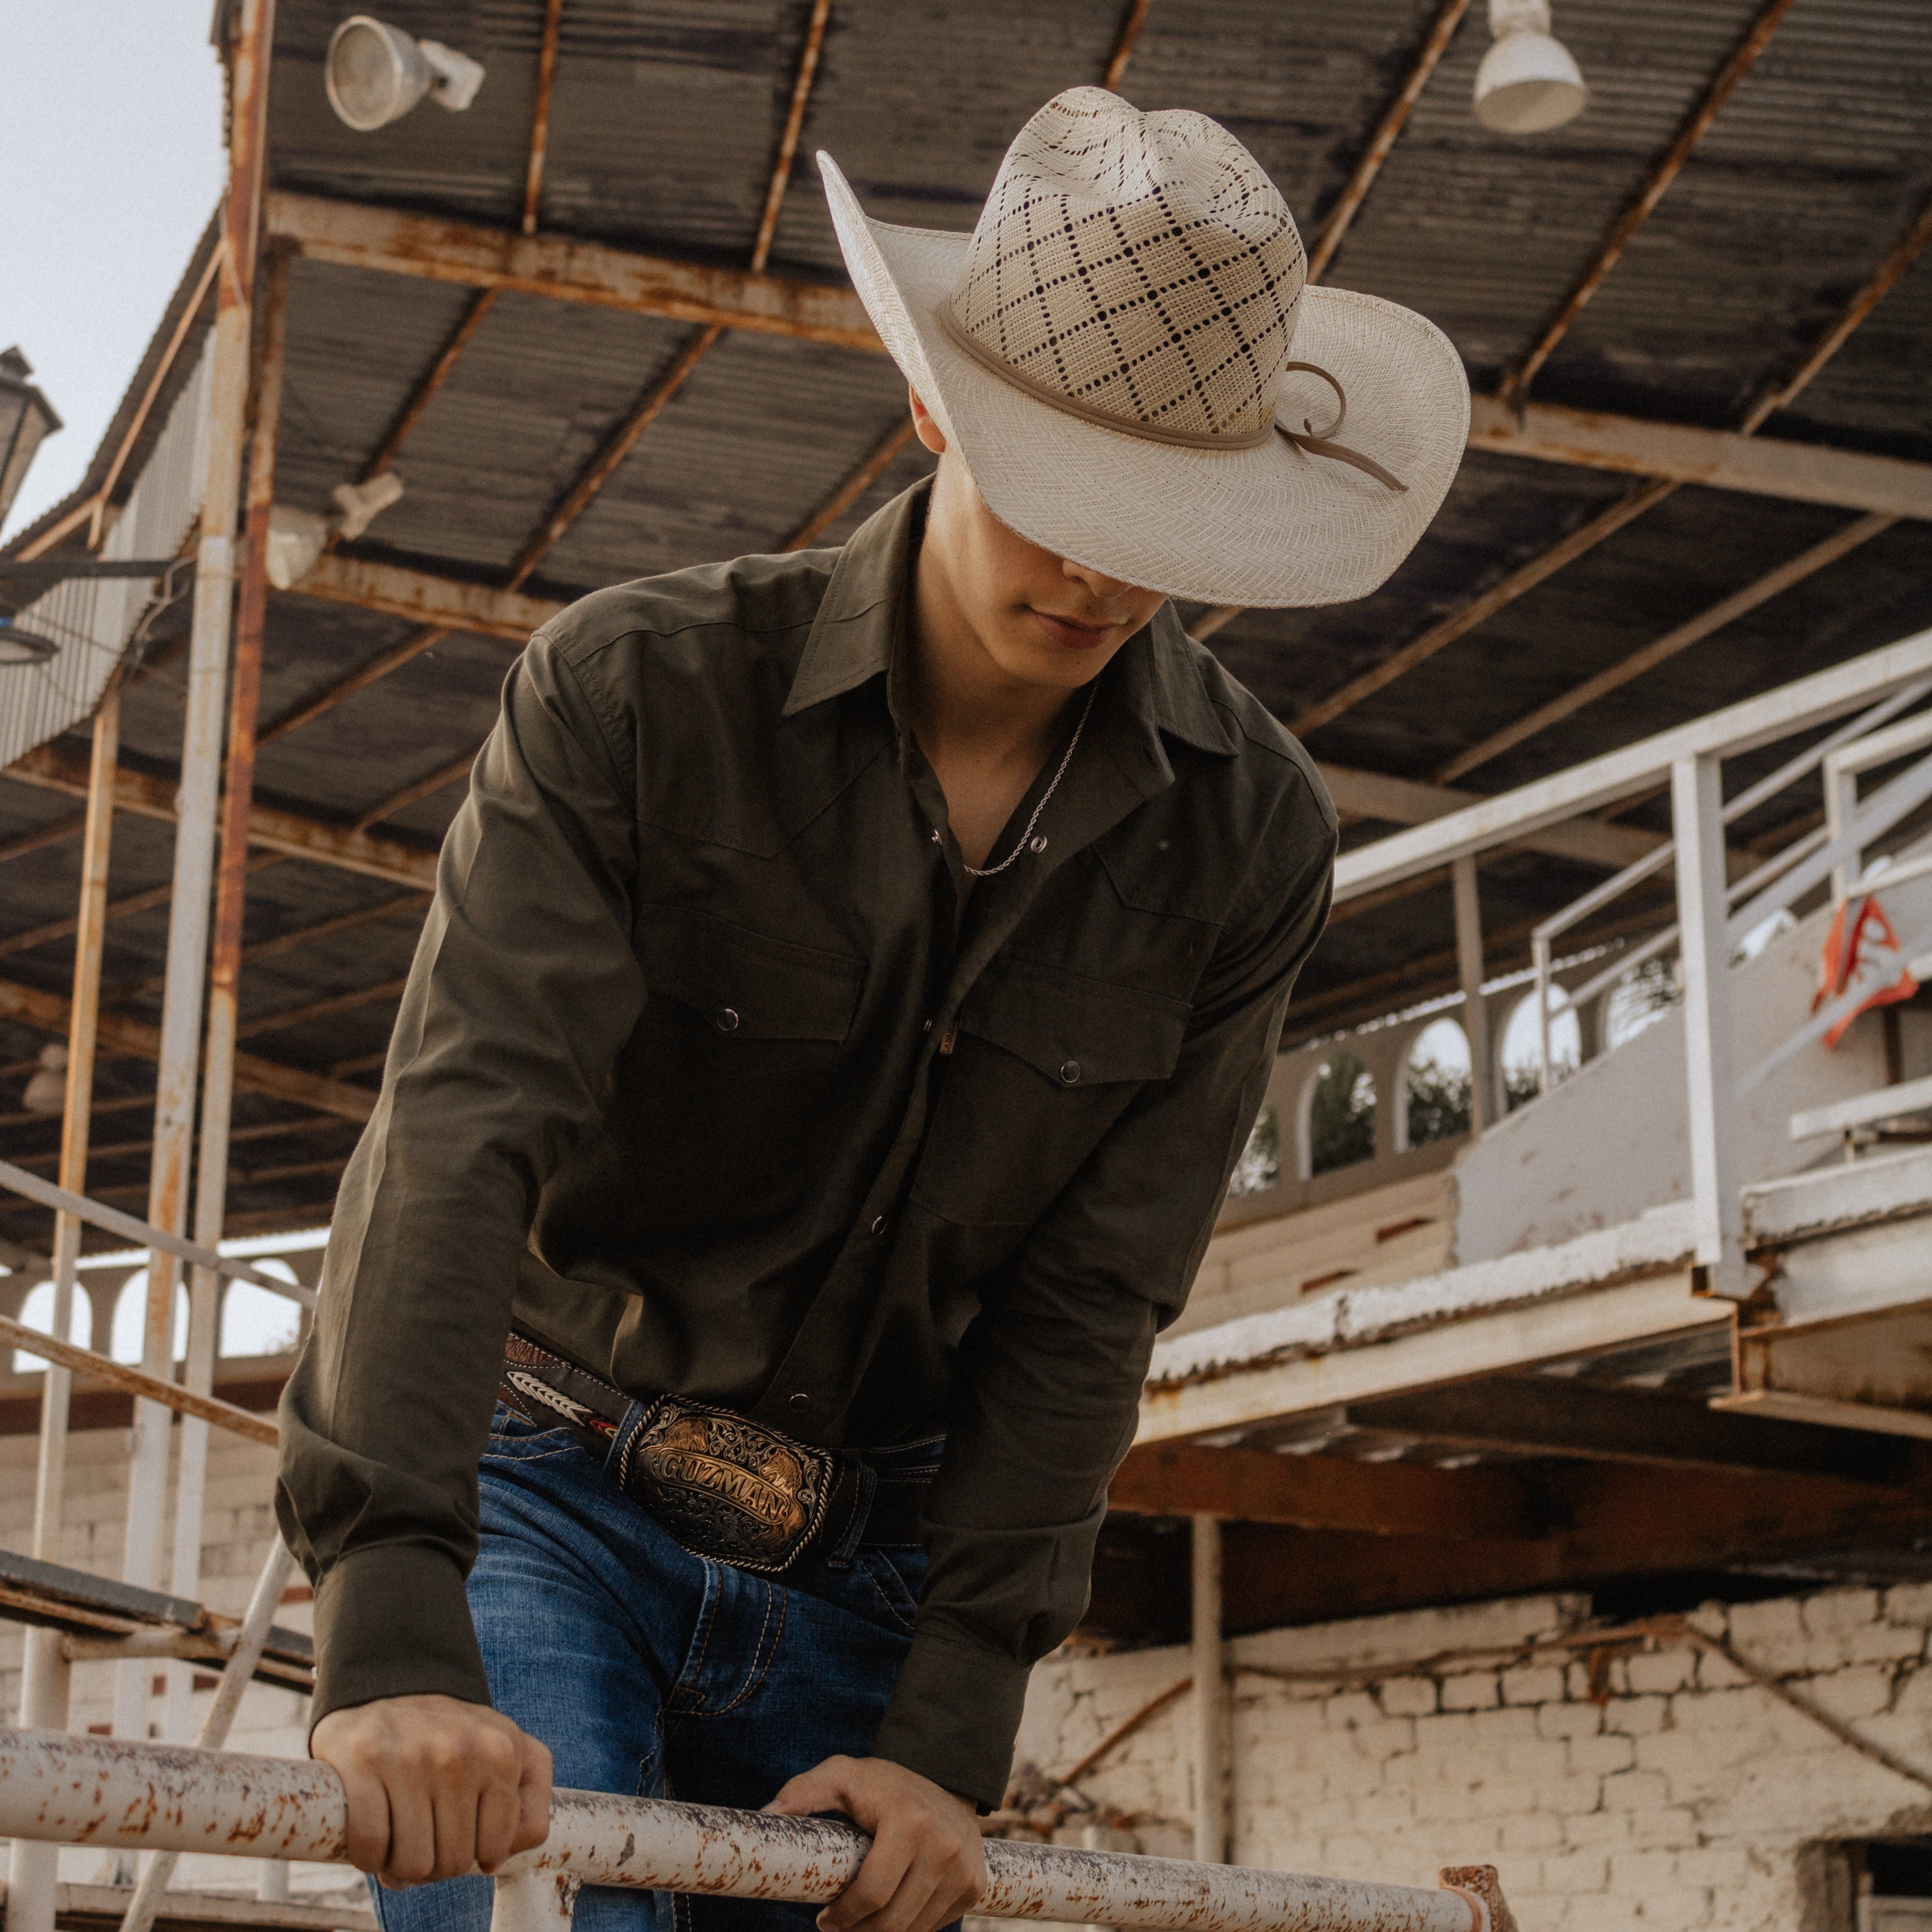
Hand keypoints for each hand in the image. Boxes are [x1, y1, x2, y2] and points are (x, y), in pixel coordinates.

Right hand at [312, 1693, 552, 1887]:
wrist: (393, 1686)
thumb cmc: (453, 1734)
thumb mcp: (509, 1747)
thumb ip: (532, 1797)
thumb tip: (495, 1861)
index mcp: (502, 1750)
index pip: (493, 1848)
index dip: (473, 1857)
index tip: (460, 1835)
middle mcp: (458, 1752)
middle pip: (451, 1862)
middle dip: (436, 1865)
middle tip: (424, 1838)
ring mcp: (410, 1756)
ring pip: (411, 1864)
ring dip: (400, 1867)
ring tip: (399, 1838)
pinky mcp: (364, 1760)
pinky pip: (370, 1847)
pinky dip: (369, 1857)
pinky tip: (373, 1837)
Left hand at [765, 1756, 985, 1931]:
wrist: (945, 1783)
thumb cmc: (884, 1785)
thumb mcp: (842, 1776)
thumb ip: (804, 1792)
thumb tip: (765, 1817)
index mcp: (909, 1820)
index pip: (873, 1892)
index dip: (843, 1917)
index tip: (823, 1921)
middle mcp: (944, 1845)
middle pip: (893, 1920)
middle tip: (838, 1928)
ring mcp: (964, 1868)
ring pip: (914, 1930)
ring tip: (861, 1922)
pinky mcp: (975, 1886)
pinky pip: (935, 1927)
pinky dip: (911, 1928)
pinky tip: (893, 1912)